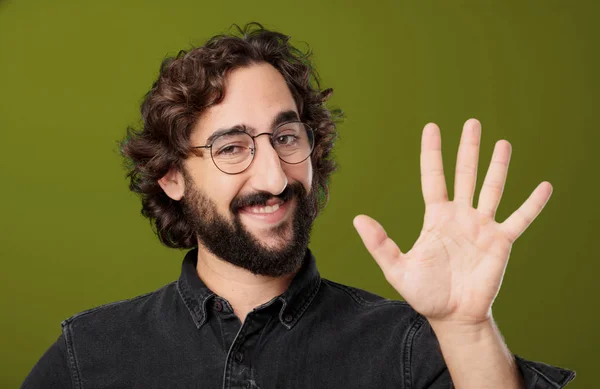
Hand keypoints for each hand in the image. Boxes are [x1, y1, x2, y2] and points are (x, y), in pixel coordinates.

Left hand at [353, 119, 552, 324]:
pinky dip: (532, 204)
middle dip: (468, 148)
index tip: (432, 127)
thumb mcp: (397, 268)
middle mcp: (460, 216)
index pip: (434, 177)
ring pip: (492, 189)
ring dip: (498, 166)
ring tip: (503, 142)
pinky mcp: (501, 242)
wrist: (452, 316)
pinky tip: (544, 186)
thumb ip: (379, 244)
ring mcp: (482, 227)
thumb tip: (358, 219)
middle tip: (472, 122)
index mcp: (436, 218)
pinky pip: (520, 219)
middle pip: (465, 174)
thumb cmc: (425, 293)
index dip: (433, 153)